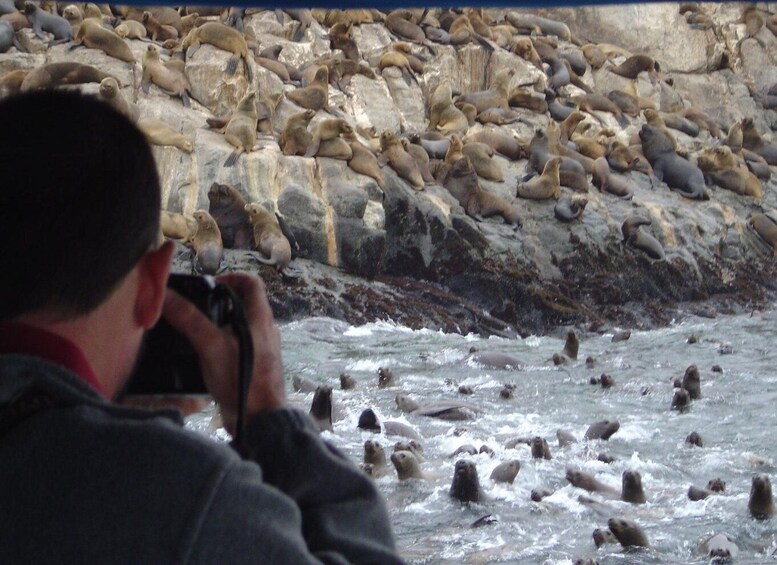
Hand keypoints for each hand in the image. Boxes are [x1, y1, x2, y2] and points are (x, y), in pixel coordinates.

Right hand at [162, 273, 284, 433]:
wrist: (259, 419)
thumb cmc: (242, 378)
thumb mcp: (210, 344)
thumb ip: (188, 319)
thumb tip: (165, 295)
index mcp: (260, 317)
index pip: (251, 282)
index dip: (230, 277)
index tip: (208, 286)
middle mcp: (264, 329)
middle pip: (242, 303)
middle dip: (217, 302)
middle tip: (194, 309)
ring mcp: (261, 348)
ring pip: (238, 325)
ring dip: (217, 323)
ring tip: (194, 330)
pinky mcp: (254, 366)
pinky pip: (237, 345)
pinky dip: (221, 343)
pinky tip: (202, 354)